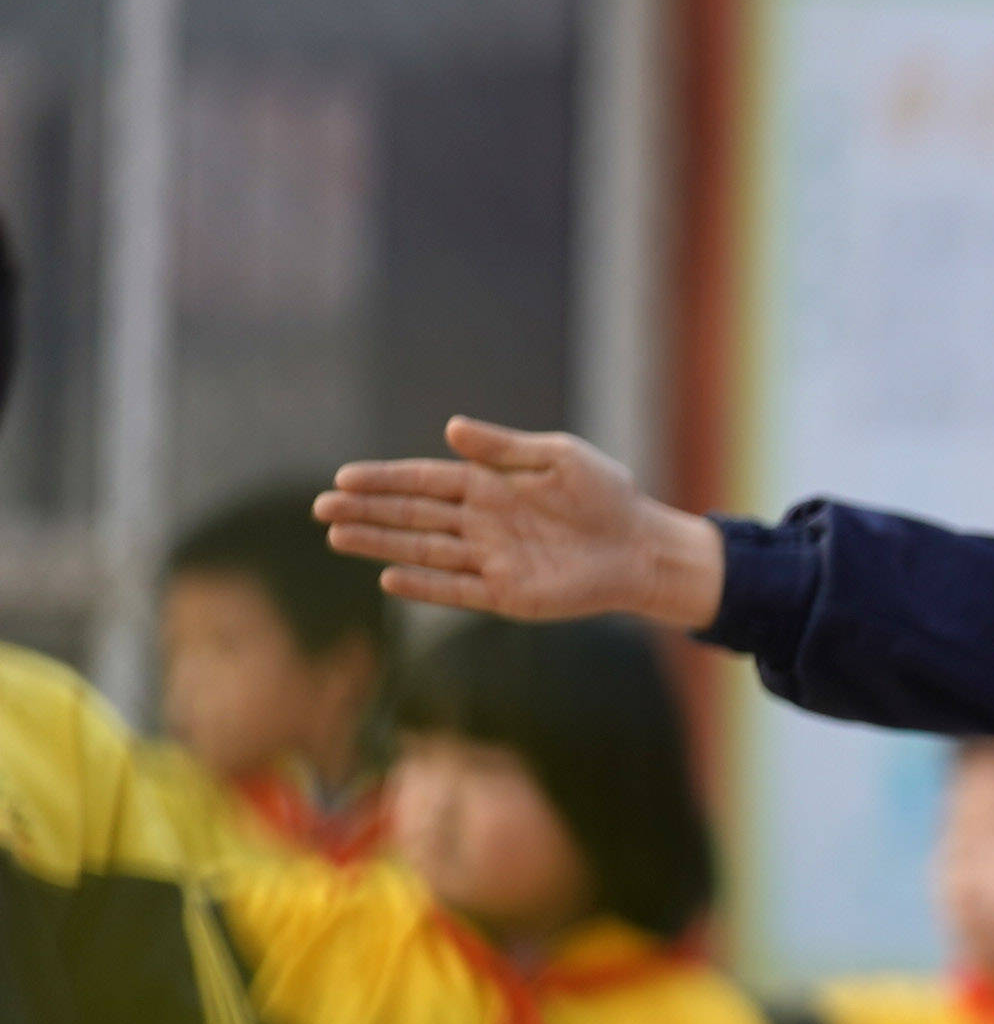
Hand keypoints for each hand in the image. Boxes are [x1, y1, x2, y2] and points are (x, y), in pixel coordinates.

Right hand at [316, 420, 725, 628]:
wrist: (644, 544)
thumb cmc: (606, 495)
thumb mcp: (558, 458)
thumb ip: (504, 449)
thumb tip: (452, 429)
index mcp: (489, 486)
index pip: (424, 481)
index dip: (384, 479)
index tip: (343, 478)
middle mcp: (481, 523)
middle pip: (413, 515)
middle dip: (367, 511)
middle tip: (321, 509)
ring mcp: (491, 559)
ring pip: (423, 550)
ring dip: (381, 544)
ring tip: (338, 536)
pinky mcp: (508, 594)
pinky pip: (457, 589)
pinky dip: (425, 585)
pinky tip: (389, 577)